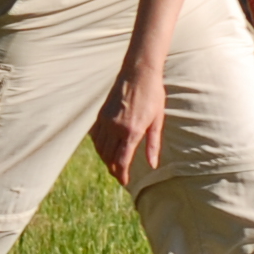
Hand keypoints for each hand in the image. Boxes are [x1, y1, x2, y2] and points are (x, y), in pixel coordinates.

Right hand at [91, 63, 165, 184]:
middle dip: (113, 169)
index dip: (122, 174)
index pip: (121, 160)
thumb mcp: (157, 121)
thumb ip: (153, 145)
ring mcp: (106, 120)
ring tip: (112, 163)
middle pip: (109, 157)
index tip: (124, 181)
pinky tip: (105, 148)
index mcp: (132, 131)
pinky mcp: (101, 114)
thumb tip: (153, 165)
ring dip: (105, 158)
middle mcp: (115, 127)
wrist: (138, 72)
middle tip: (119, 175)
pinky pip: (95, 136)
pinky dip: (98, 146)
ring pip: (100, 148)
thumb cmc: (152, 95)